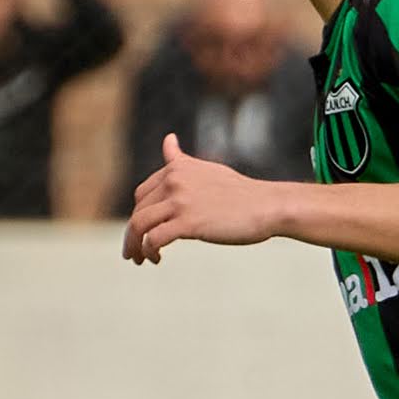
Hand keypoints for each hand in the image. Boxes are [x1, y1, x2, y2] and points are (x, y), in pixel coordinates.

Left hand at [123, 134, 286, 263]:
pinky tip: (157, 259)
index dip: (139, 215)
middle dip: (133, 234)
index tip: (143, 232)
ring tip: (139, 259)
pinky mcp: (189, 222)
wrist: (266, 206)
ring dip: (134, 245)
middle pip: (138, 211)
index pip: (142, 194)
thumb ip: (182, 160)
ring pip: (139, 224)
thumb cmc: (240, 192)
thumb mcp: (206, 169)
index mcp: (177, 168)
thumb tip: (168, 139)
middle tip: (135, 253)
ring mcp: (181, 201)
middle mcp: (175, 181)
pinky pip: (154, 238)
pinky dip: (149, 250)